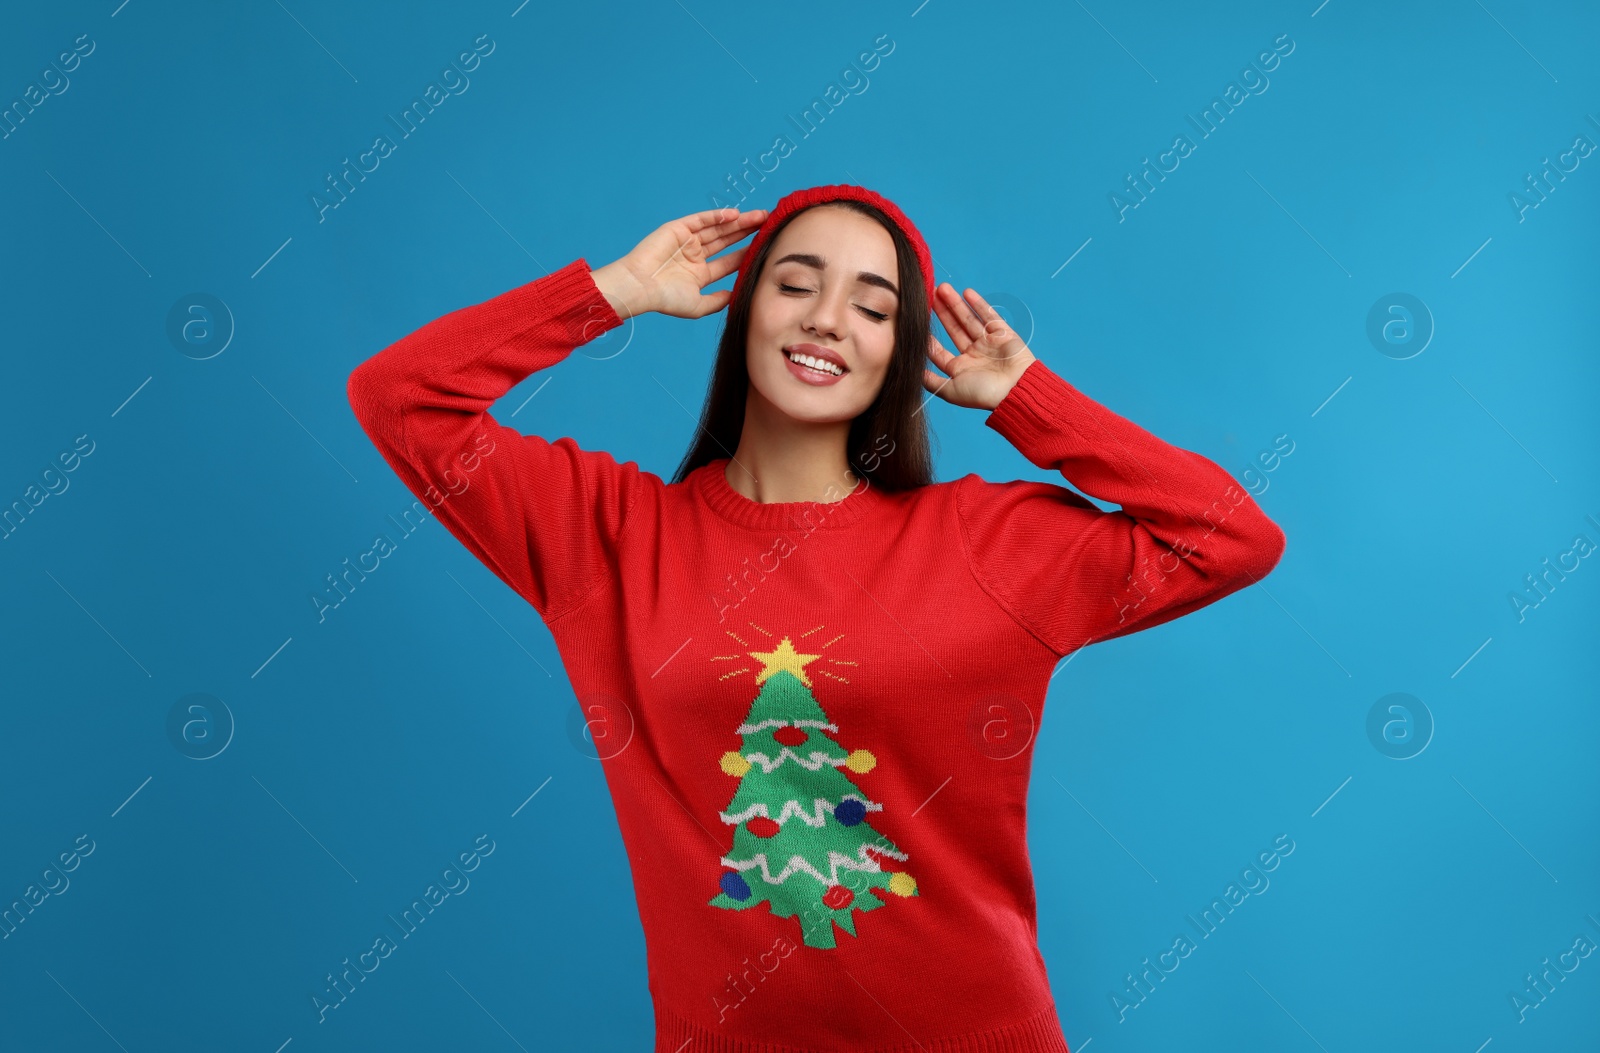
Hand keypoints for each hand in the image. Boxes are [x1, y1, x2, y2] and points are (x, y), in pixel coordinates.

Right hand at [590, 206, 767, 319]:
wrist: (640, 288)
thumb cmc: (665, 300)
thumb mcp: (698, 306)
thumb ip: (718, 301)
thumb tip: (737, 295)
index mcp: (699, 273)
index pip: (729, 261)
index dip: (747, 254)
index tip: (766, 248)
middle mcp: (694, 255)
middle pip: (727, 241)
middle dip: (747, 232)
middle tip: (768, 224)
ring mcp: (686, 241)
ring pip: (718, 229)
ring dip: (738, 222)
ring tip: (760, 216)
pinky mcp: (677, 229)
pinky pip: (701, 220)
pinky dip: (717, 216)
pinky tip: (735, 215)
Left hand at [924, 283, 1038, 410]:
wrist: (1016, 390)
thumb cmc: (983, 394)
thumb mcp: (951, 391)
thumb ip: (932, 382)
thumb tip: (914, 373)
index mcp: (961, 370)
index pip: (940, 351)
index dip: (928, 338)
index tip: (916, 323)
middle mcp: (974, 355)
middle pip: (953, 330)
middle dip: (942, 313)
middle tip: (929, 294)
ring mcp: (989, 344)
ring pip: (968, 320)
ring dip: (955, 304)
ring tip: (942, 288)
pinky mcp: (1004, 334)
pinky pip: (989, 316)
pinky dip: (979, 304)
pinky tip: (966, 292)